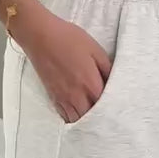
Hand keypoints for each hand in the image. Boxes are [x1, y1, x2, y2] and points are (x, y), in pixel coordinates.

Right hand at [11, 0, 110, 122]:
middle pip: (92, 118)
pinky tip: (78, 113)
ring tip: (93, 116)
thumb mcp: (95, 49)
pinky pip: (65, 116)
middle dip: (100, 117)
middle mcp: (77, 96)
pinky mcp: (53, 97)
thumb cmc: (68, 39)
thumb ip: (107, 68)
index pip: (107, 106)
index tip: (118, 105)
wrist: (40, 36)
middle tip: (107, 114)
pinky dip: (73, 118)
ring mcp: (64, 99)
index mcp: (91, 84)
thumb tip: (115, 82)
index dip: (113, 107)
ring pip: (78, 121)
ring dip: (86, 120)